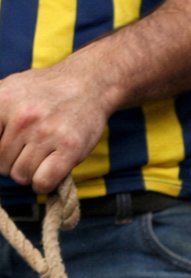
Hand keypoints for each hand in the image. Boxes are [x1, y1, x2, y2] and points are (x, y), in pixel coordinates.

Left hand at [0, 62, 111, 192]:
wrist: (85, 84)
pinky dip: (43, 184)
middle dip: (11, 164)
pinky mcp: (69, 149)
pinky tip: (48, 173)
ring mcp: (46, 134)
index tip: (5, 152)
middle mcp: (23, 118)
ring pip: (21, 175)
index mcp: (2, 101)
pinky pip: (43, 181)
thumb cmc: (45, 91)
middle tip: (25, 155)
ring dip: (29, 174)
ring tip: (39, 161)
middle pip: (1, 164)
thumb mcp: (9, 89)